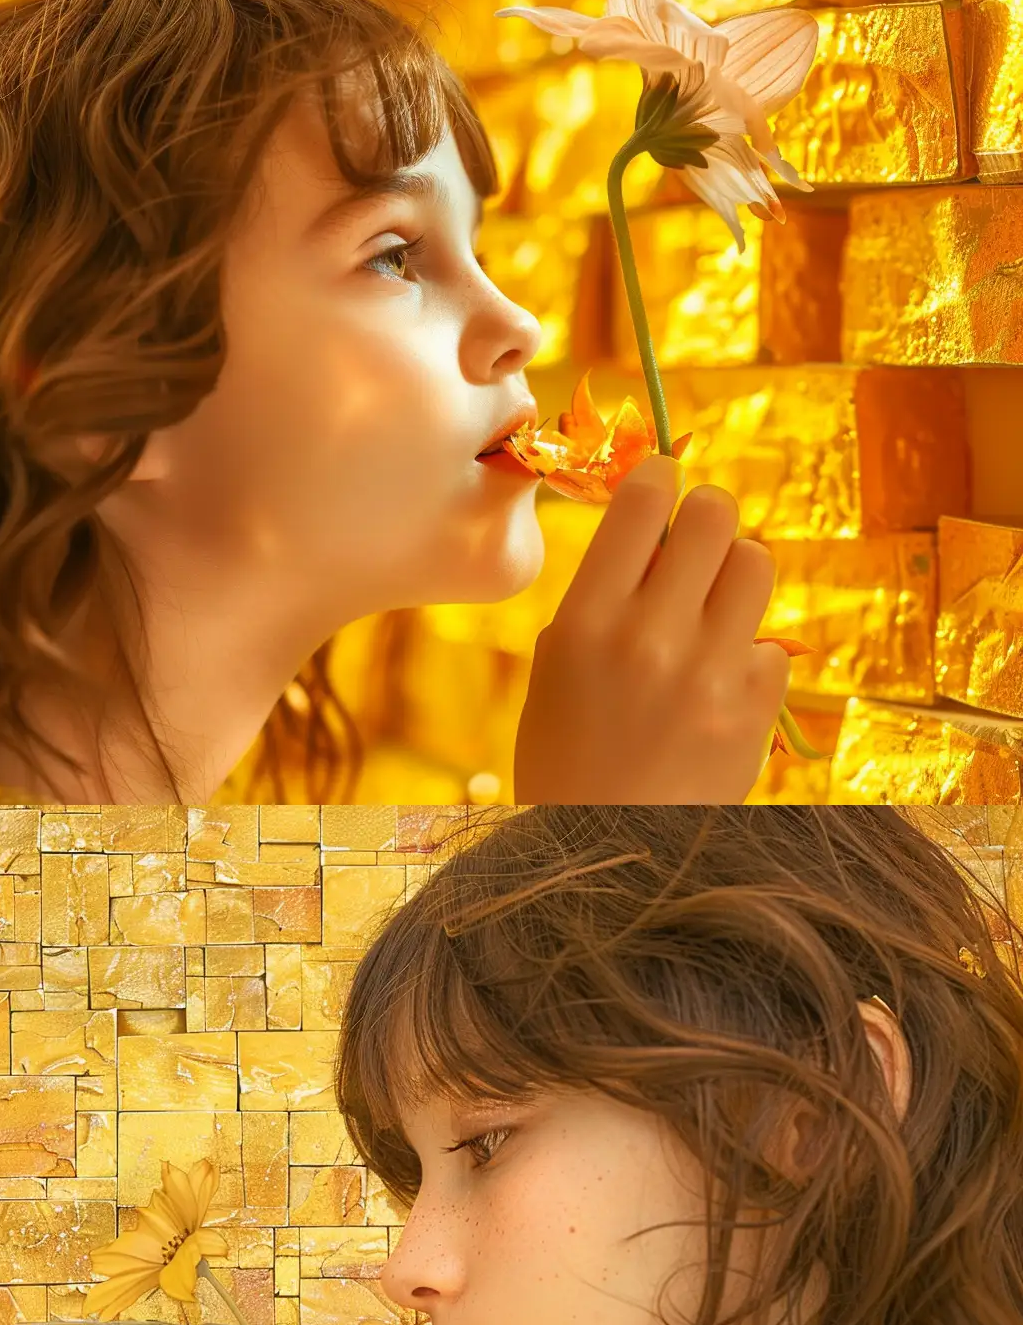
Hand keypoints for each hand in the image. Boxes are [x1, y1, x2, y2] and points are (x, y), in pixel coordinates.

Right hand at [516, 453, 790, 802]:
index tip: (661, 482)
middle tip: (695, 535)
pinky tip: (717, 684)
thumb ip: (600, 599)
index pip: (644, 501)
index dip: (659, 477)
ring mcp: (712, 672)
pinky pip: (771, 641)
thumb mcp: (555, 670)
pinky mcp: (758, 707)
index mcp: (586, 621)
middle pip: (715, 515)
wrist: (607, 848)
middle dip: (706, 514)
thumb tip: (655, 534)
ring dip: (734, 572)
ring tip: (711, 606)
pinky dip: (747, 651)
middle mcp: (652, 636)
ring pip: (756, 563)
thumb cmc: (566, 755)